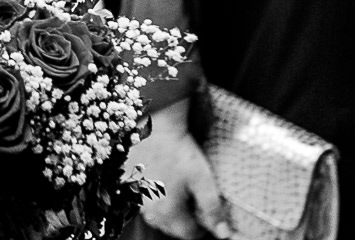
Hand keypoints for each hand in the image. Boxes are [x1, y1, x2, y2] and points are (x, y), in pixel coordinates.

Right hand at [130, 101, 231, 238]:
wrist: (154, 126)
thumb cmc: (178, 151)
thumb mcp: (203, 180)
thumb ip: (213, 209)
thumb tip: (223, 233)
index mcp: (168, 211)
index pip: (189, 234)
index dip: (202, 227)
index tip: (208, 214)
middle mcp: (149, 209)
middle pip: (171, 227)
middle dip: (185, 220)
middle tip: (195, 201)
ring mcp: (138, 196)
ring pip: (157, 215)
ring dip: (170, 210)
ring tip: (180, 191)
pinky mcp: (130, 183)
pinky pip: (145, 200)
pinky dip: (156, 198)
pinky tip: (164, 182)